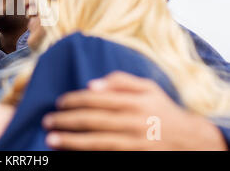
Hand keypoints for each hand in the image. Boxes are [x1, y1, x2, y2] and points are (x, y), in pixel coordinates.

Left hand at [43, 72, 226, 150]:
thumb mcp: (147, 87)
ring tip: (51, 139)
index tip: (59, 102)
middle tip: (47, 121)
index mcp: (132, 101)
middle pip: (92, 120)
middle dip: (66, 120)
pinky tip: (72, 153)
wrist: (191, 140)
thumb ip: (120, 81)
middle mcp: (132, 121)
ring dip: (71, 141)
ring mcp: (133, 141)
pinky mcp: (134, 156)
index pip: (95, 98)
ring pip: (96, 141)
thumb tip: (91, 83)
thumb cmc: (162, 109)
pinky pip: (107, 155)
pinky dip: (88, 154)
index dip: (74, 100)